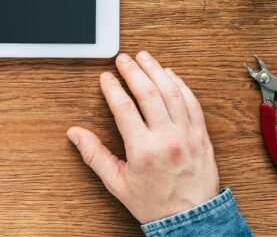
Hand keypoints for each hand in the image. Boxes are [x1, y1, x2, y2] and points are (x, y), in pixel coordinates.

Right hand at [67, 51, 220, 223]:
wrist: (191, 219)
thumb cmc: (154, 203)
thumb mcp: (117, 183)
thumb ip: (94, 155)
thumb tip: (76, 135)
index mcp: (144, 151)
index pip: (125, 108)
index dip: (113, 88)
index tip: (106, 77)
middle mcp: (167, 138)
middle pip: (149, 93)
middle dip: (133, 71)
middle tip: (123, 59)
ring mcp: (187, 134)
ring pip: (172, 92)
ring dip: (157, 70)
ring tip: (145, 58)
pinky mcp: (201, 135)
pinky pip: (192, 102)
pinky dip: (180, 85)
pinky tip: (170, 75)